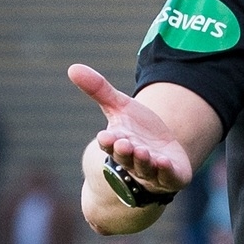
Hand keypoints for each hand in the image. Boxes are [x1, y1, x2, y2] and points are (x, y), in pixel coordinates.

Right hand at [69, 63, 191, 194]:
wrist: (160, 153)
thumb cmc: (136, 131)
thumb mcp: (120, 107)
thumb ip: (99, 90)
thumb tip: (72, 67)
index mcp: (118, 144)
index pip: (109, 144)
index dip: (107, 141)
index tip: (104, 136)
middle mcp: (132, 161)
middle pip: (125, 158)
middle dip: (124, 152)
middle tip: (123, 144)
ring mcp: (152, 171)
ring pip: (145, 168)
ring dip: (143, 161)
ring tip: (143, 152)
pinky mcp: (172, 176)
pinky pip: (168, 176)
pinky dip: (166, 171)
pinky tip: (165, 162)